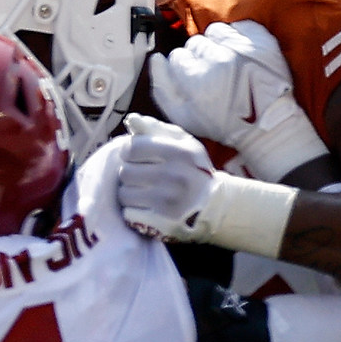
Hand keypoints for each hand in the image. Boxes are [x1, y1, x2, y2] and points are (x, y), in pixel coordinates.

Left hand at [115, 113, 218, 239]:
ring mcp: (166, 201)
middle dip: (130, 173)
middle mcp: (173, 176)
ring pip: (123, 193)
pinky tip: (146, 206)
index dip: (129, 153)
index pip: (132, 148)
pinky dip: (133, 209)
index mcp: (179, 153)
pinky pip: (128, 213)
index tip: (136, 157)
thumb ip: (156, 129)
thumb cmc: (194, 170)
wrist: (216, 206)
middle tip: (141, 176)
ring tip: (144, 191)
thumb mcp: (184, 144)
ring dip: (129, 192)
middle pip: (125, 172)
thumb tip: (131, 119)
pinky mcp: (161, 222)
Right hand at [147, 21, 326, 180]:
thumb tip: (156, 58)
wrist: (268, 126)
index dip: (184, 70)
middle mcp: (218, 59)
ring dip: (218, 44)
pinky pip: (241, 26)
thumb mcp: (182, 116)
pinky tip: (242, 54)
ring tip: (227, 62)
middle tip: (213, 75)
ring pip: (215, 32)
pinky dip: (239, 37)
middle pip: (195, 43)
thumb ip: (161, 86)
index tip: (196, 81)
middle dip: (200, 57)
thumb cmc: (223, 124)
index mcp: (196, 78)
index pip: (177, 57)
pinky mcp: (262, 41)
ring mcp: (242, 48)